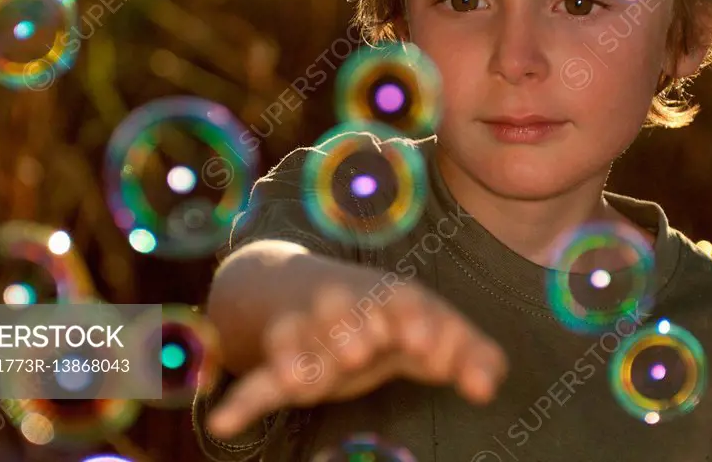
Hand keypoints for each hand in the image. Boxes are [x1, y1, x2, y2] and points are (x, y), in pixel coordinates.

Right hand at [205, 275, 507, 438]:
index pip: (406, 303)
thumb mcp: (432, 330)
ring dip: (300, 355)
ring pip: (297, 338)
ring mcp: (308, 334)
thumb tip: (488, 389)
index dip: (417, 323)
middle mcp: (344, 308)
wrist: (310, 288)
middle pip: (344, 312)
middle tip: (364, 351)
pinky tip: (223, 421)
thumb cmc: (390, 319)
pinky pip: (258, 378)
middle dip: (353, 331)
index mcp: (389, 297)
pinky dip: (242, 399)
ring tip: (305, 383)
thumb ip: (471, 356)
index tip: (429, 346)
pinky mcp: (281, 364)